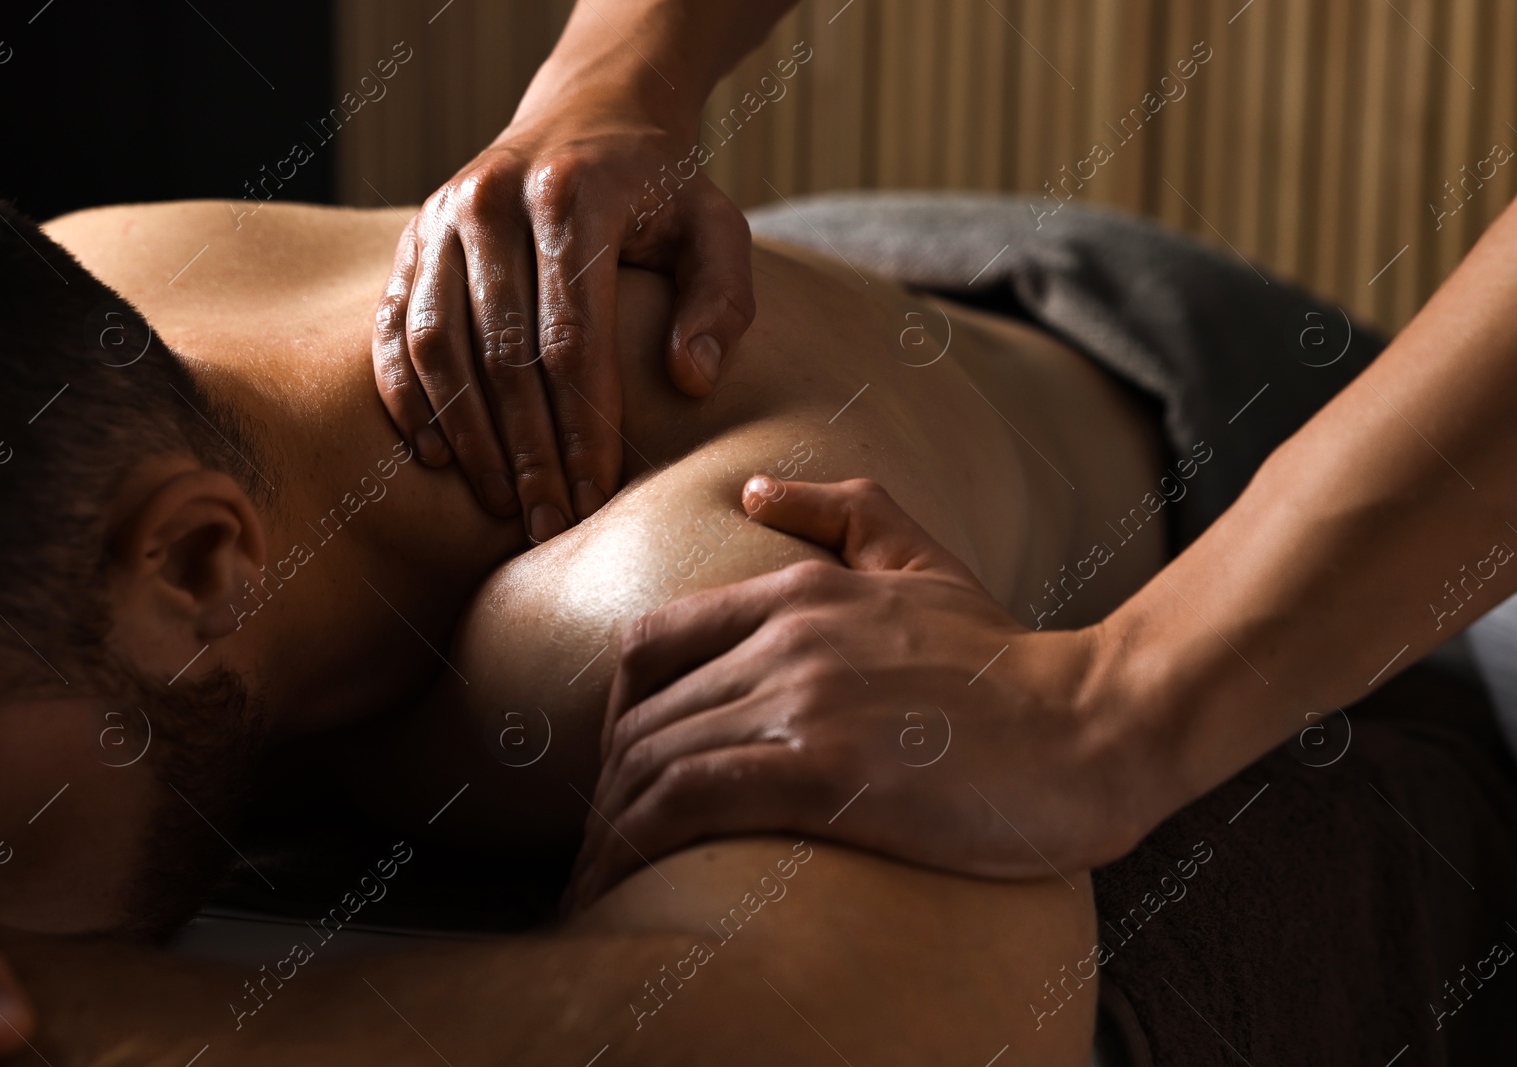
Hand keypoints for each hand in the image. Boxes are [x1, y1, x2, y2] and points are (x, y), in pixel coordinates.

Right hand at [373, 91, 755, 541]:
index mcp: (573, 195)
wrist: (589, 114)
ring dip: (467, 437)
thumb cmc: (662, 188)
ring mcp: (441, 219)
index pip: (571, 337)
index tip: (597, 495)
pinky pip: (395, 329)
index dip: (583, 426)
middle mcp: (493, 200)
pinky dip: (408, 397)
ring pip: (438, 347)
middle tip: (548, 522)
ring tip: (502, 502)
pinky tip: (434, 455)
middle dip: (528, 450)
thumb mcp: (716, 227)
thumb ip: (721, 301)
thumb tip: (691, 382)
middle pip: (503, 353)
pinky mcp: (411, 240)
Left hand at [568, 477, 1149, 907]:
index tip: (619, 773)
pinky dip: (636, 848)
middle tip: (600, 849)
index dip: (614, 716)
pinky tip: (624, 890)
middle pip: (641, 718)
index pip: (649, 644)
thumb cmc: (1010, 661)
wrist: (1094, 724)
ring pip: (653, 763)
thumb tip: (754, 490)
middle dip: (605, 792)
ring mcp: (803, 701)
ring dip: (609, 833)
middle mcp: (785, 637)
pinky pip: (689, 802)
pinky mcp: (824, 772)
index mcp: (798, 590)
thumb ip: (845, 511)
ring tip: (598, 888)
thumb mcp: (925, 560)